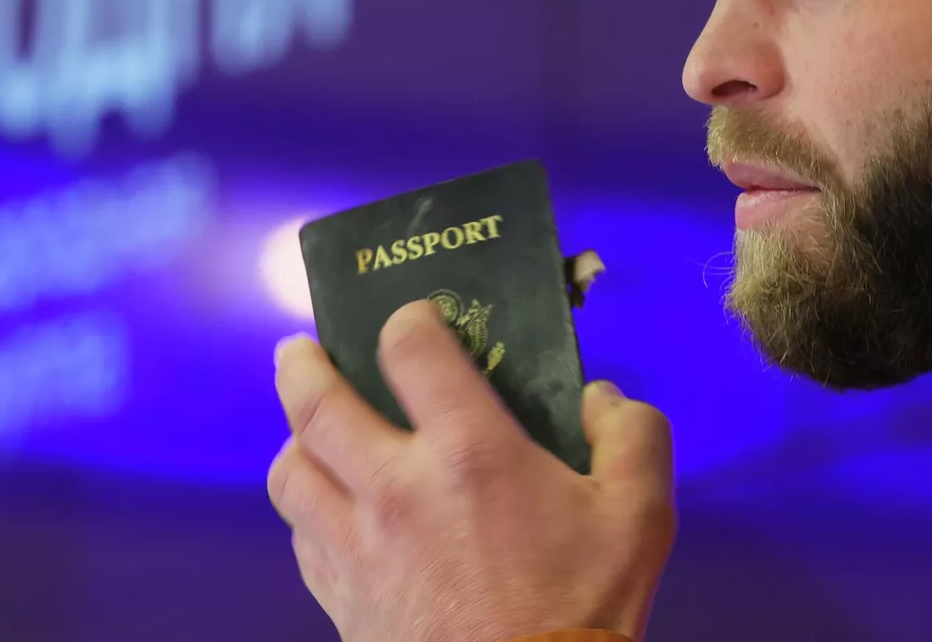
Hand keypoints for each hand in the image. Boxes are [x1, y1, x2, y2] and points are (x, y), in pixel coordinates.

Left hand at [268, 300, 676, 641]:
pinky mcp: (343, 600)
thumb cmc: (583, 613)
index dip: (407, 319)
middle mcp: (397, 490)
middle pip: (314, 403)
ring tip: (308, 429)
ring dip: (293, 440)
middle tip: (300, 348)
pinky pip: (302, 540)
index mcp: (469, 453)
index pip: (411, 349)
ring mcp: (359, 548)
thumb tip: (601, 397)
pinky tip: (330, 511)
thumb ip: (633, 436)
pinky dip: (308, 513)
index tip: (412, 318)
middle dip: (301, 364)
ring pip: (289, 473)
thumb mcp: (641, 516)